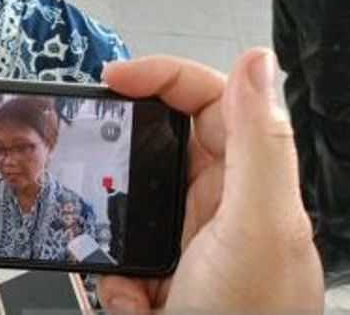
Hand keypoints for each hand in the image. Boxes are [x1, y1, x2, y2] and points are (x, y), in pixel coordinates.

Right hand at [97, 49, 321, 311]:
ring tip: (115, 253)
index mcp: (250, 182)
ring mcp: (191, 248)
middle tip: (90, 155)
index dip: (164, 75)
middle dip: (122, 156)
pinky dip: (115, 281)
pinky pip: (120, 260)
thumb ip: (259, 143)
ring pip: (131, 207)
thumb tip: (257, 60)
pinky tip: (132, 301)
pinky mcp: (165, 284)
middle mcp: (224, 208)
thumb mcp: (258, 228)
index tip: (116, 78)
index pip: (211, 99)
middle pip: (162, 147)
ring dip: (112, 230)